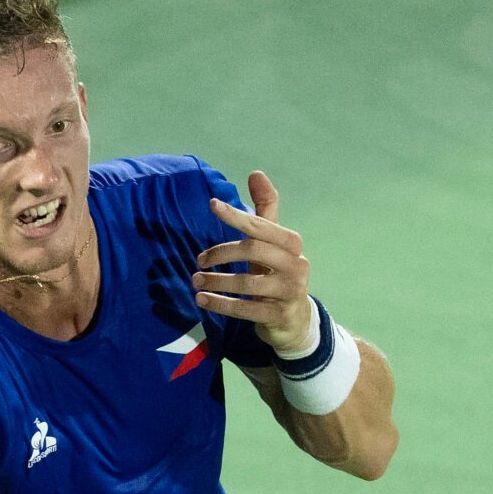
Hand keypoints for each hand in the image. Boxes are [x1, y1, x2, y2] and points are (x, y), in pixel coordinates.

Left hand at [194, 170, 315, 357]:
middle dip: (221, 252)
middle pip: (253, 250)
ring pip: (247, 282)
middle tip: (198, 260)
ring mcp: (290, 292)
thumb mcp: (272, 245)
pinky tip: (202, 300)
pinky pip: (246, 309)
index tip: (213, 204)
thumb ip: (265, 210)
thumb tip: (256, 173)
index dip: (237, 215)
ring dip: (216, 281)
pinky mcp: (280, 316)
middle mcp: (296, 265)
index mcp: (292, 243)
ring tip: (195, 281)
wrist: (295, 320)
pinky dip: (221, 304)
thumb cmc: (277, 274)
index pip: (262, 225)